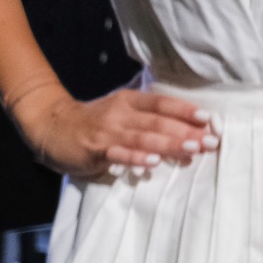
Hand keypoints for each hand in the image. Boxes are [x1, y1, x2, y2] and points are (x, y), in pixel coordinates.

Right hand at [9, 82, 215, 182]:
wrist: (52, 127)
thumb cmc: (96, 122)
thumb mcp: (122, 111)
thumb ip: (149, 117)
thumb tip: (189, 127)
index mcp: (131, 101)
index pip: (163, 103)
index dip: (186, 110)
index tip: (209, 119)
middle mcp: (121, 113)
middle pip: (158, 121)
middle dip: (186, 131)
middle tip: (210, 141)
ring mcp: (108, 131)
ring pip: (143, 137)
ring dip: (169, 143)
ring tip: (191, 149)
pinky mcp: (95, 149)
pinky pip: (119, 153)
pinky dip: (137, 157)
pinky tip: (153, 161)